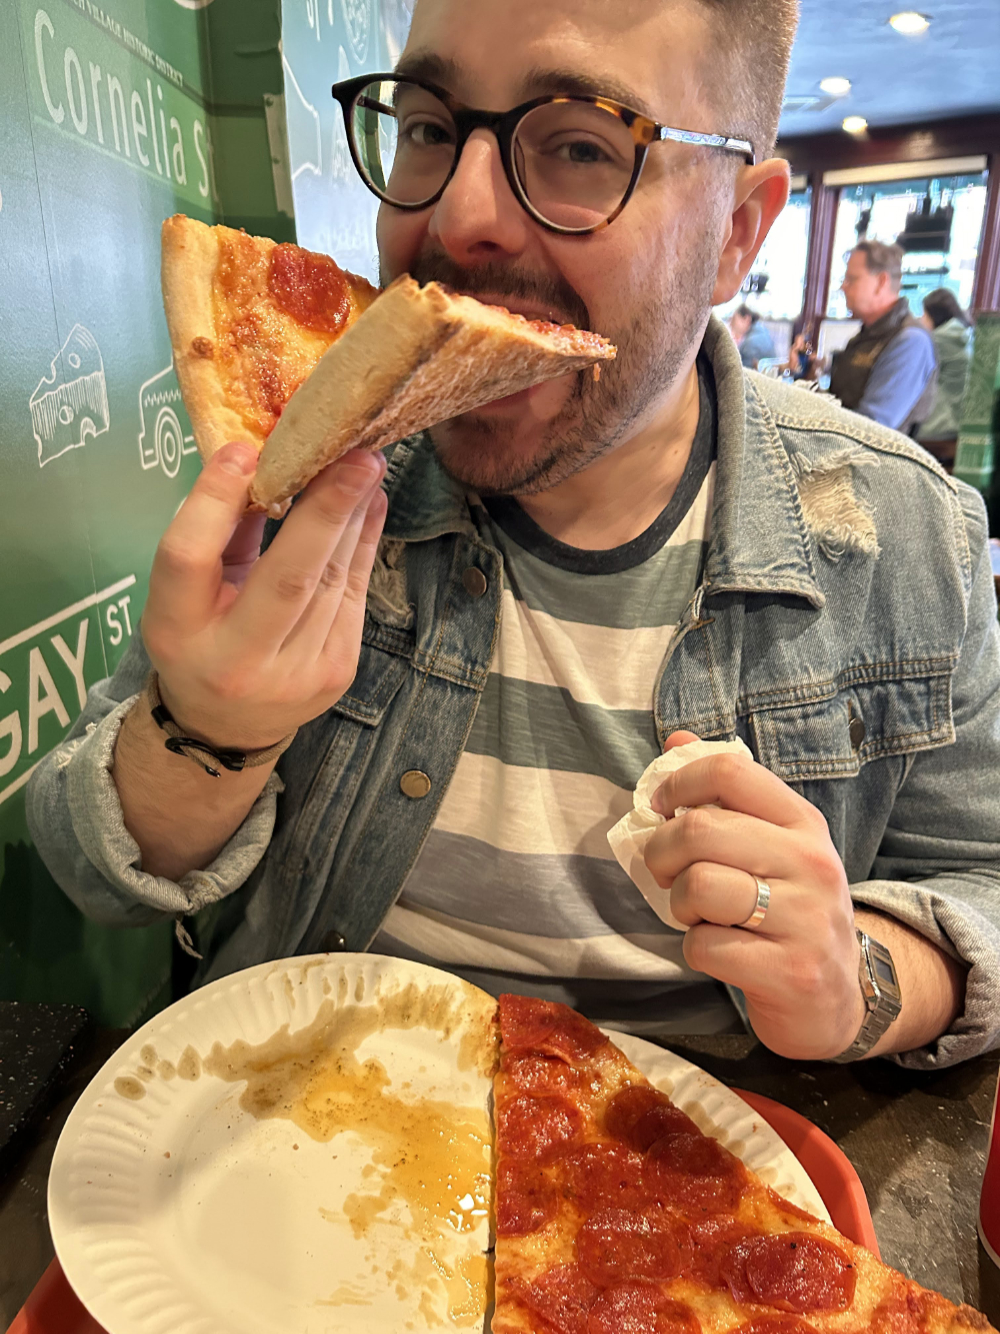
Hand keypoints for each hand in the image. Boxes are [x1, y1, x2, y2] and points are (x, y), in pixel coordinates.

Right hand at [142, 441, 387, 749]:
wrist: (226, 728)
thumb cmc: (200, 638)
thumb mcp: (185, 592)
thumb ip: (216, 533)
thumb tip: (260, 455)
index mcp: (177, 633)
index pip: (189, 558)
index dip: (214, 502)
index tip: (245, 449)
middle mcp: (236, 660)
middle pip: (286, 578)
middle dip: (327, 512)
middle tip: (357, 456)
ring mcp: (295, 674)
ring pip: (332, 580)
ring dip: (352, 517)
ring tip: (365, 465)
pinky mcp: (337, 672)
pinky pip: (354, 594)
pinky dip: (363, 543)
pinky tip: (371, 503)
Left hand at [643, 732, 864, 1059]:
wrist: (838, 996)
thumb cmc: (787, 909)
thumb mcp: (770, 845)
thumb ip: (724, 793)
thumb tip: (674, 738)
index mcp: (802, 822)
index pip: (729, 771)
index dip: (678, 783)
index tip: (661, 809)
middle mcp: (811, 862)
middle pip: (700, 829)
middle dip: (661, 852)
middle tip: (666, 872)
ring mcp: (806, 918)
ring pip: (699, 886)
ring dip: (679, 903)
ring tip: (696, 913)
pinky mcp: (791, 971)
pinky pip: (707, 945)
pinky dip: (697, 949)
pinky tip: (720, 950)